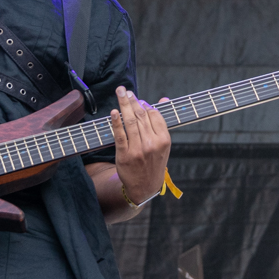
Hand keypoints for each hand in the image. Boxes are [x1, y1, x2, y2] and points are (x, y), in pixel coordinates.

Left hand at [109, 87, 171, 204]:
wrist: (144, 187)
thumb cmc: (154, 163)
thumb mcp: (163, 144)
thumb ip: (161, 122)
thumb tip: (163, 99)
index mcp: (164, 140)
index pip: (155, 116)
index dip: (146, 105)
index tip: (138, 99)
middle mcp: (152, 144)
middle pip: (141, 117)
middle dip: (133, 101)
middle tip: (125, 91)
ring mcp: (138, 150)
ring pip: (130, 123)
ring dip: (124, 106)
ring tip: (120, 94)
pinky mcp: (125, 155)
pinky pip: (120, 136)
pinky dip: (116, 123)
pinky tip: (114, 112)